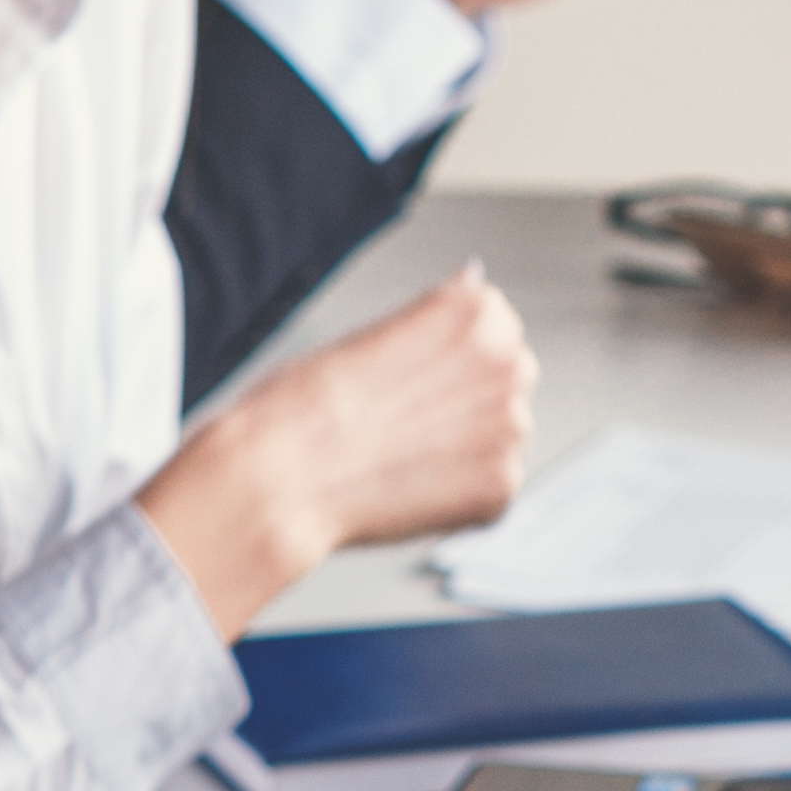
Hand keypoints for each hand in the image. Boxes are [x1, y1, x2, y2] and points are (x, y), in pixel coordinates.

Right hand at [136, 265, 534, 634]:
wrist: (279, 478)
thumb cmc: (302, 404)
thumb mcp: (370, 333)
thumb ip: (433, 322)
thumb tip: (470, 294)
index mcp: (477, 312)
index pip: (493, 324)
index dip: (446, 355)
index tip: (414, 374)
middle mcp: (507, 364)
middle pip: (505, 378)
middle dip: (465, 400)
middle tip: (402, 421)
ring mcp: (511, 430)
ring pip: (499, 436)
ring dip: (462, 448)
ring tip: (397, 457)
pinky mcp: (501, 488)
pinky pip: (490, 490)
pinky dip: (457, 497)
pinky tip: (405, 489)